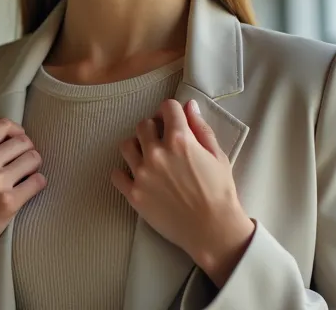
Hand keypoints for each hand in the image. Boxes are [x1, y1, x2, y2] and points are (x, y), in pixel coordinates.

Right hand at [0, 118, 44, 308]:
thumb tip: (14, 138)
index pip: (5, 125)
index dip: (18, 133)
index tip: (18, 144)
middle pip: (24, 142)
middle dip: (27, 152)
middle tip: (23, 165)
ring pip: (33, 159)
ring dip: (34, 168)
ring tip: (25, 177)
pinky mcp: (8, 203)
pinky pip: (38, 182)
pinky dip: (37, 184)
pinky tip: (28, 190)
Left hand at [111, 99, 255, 285]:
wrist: (213, 229)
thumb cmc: (220, 192)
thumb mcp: (217, 155)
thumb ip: (200, 128)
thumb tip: (189, 106)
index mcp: (180, 140)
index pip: (167, 107)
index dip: (172, 112)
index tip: (174, 121)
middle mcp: (157, 153)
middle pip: (144, 124)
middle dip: (154, 128)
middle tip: (163, 141)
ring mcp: (142, 174)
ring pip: (126, 145)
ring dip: (137, 147)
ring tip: (148, 157)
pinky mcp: (134, 194)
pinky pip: (116, 174)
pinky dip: (124, 173)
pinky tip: (136, 176)